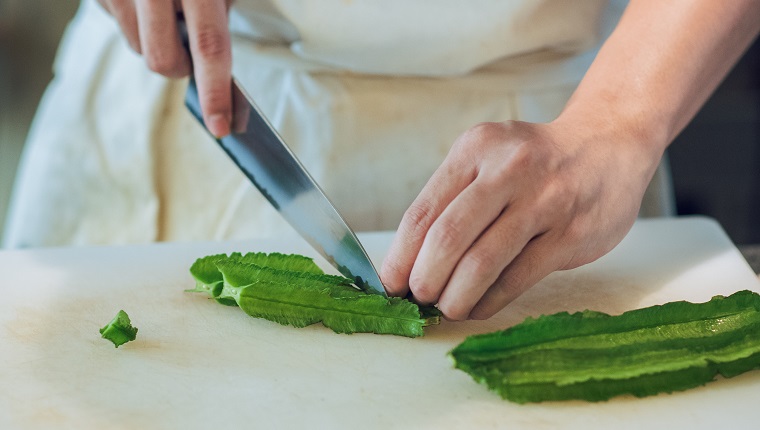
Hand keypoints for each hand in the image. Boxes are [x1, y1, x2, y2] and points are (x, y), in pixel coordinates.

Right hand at [97, 0, 233, 136]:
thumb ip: (219, 22)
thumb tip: (227, 89)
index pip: (209, 47)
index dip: (215, 92)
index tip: (220, 127)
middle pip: (163, 60)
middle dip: (180, 67)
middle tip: (190, 46)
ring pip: (138, 48)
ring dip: (157, 42)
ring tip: (167, 8)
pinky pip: (119, 27)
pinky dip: (137, 23)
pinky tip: (145, 1)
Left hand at [381, 118, 661, 319]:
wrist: (608, 143)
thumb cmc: (534, 161)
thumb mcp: (488, 157)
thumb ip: (452, 200)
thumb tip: (410, 262)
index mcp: (475, 150)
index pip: (423, 212)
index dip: (400, 256)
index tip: (390, 284)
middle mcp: (507, 170)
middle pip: (447, 238)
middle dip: (424, 279)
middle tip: (419, 299)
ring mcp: (543, 201)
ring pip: (482, 263)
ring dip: (455, 296)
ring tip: (447, 308)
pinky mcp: (570, 233)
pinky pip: (517, 278)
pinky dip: (489, 301)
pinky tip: (478, 307)